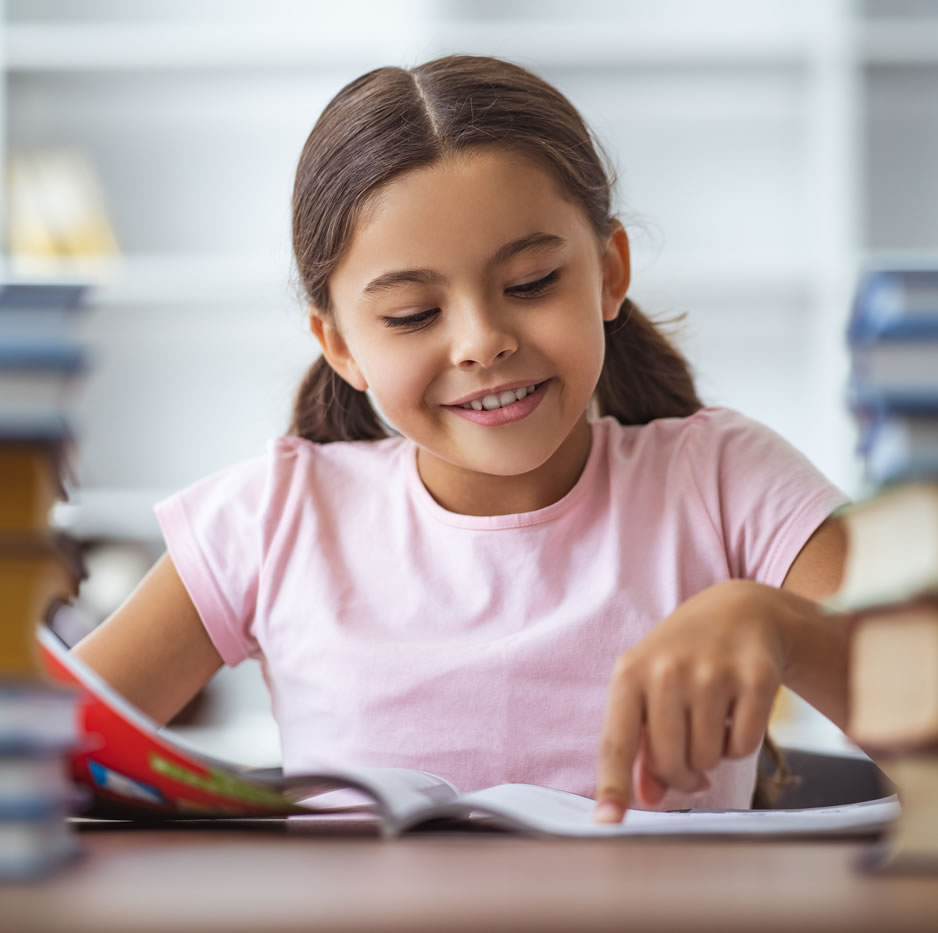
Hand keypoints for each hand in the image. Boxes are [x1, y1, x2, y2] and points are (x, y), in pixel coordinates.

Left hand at [594, 580, 792, 822]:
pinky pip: (745, 746)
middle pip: (670, 762)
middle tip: (690, 764)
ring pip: (709, 758)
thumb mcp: (649, 688)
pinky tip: (736, 713)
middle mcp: (667, 671)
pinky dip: (741, 743)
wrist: (738, 611)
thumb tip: (648, 796)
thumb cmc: (683, 658)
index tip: (606, 823)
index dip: (612, 786)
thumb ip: (642, 743)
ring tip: (712, 724)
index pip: (616, 741)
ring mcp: (712, 672)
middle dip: (682, 775)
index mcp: (629, 674)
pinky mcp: (755, 676)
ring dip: (712, 756)